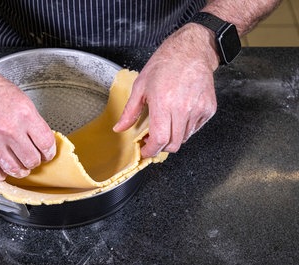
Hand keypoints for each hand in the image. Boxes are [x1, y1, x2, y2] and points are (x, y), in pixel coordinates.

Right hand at [0, 67, 55, 181]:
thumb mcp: (20, 99)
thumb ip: (32, 121)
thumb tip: (41, 140)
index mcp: (24, 114)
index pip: (46, 144)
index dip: (49, 152)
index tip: (46, 153)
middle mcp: (9, 129)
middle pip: (32, 160)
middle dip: (34, 162)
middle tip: (31, 159)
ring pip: (14, 170)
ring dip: (19, 170)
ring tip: (18, 165)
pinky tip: (1, 170)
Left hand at [114, 24, 218, 156]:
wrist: (191, 50)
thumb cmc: (165, 64)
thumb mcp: (140, 86)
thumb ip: (130, 111)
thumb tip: (120, 128)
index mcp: (164, 103)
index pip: (159, 140)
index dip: (151, 150)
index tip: (145, 150)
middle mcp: (183, 109)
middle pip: (173, 144)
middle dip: (161, 147)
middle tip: (152, 139)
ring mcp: (198, 109)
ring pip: (185, 138)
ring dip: (173, 137)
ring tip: (166, 123)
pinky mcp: (209, 108)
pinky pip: (196, 128)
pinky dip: (186, 128)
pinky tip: (179, 115)